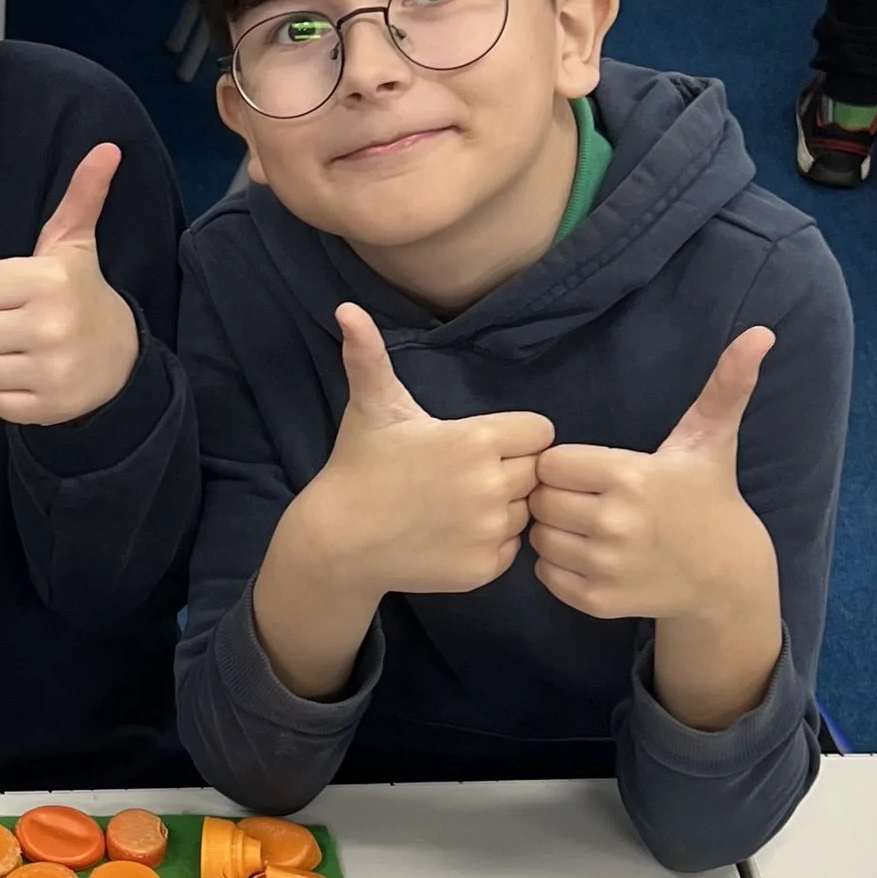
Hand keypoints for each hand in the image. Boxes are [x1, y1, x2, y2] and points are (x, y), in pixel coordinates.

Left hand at [0, 144, 139, 425]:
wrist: (121, 362)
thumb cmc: (80, 295)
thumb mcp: (75, 246)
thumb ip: (81, 197)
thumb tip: (107, 148)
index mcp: (47, 280)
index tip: (12, 295)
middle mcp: (49, 326)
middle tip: (14, 325)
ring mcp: (49, 370)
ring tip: (22, 352)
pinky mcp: (47, 407)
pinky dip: (6, 395)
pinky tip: (32, 378)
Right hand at [290, 304, 553, 602]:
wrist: (337, 542)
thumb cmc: (358, 467)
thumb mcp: (370, 407)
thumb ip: (369, 356)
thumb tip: (345, 308)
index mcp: (476, 440)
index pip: (539, 432)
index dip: (513, 436)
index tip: (477, 444)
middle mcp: (491, 486)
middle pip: (536, 472)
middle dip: (509, 471)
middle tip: (461, 477)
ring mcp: (489, 531)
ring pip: (526, 512)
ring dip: (504, 508)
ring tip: (456, 506)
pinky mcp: (484, 569)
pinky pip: (511, 549)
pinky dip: (489, 544)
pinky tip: (452, 534)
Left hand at [527, 330, 777, 621]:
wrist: (724, 573)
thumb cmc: (707, 496)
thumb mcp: (712, 439)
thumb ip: (726, 385)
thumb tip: (761, 333)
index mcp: (630, 476)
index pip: (552, 463)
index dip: (566, 465)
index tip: (591, 470)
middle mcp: (615, 522)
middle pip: (540, 501)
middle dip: (556, 497)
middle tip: (587, 499)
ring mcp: (606, 565)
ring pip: (539, 538)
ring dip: (554, 532)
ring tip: (589, 526)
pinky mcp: (597, 600)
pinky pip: (545, 576)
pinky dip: (558, 567)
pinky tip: (590, 556)